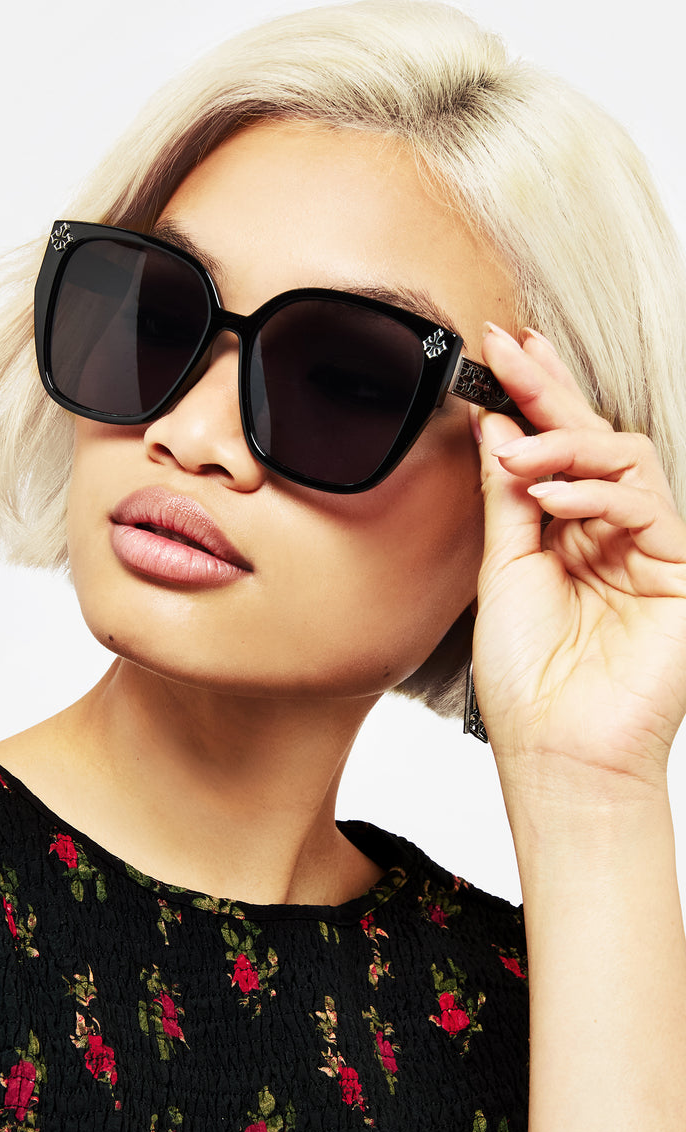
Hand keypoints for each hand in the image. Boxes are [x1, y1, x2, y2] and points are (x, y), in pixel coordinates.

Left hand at [471, 324, 685, 816]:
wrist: (557, 751)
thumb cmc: (528, 679)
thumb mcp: (504, 572)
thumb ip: (507, 500)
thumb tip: (496, 430)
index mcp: (571, 535)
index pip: (557, 453)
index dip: (533, 399)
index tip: (501, 352)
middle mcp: (613, 535)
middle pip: (592, 442)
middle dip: (549, 391)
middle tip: (510, 348)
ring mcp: (652, 550)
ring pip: (625, 461)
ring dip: (565, 446)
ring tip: (516, 455)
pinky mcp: (682, 570)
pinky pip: (645, 503)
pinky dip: (595, 491)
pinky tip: (549, 496)